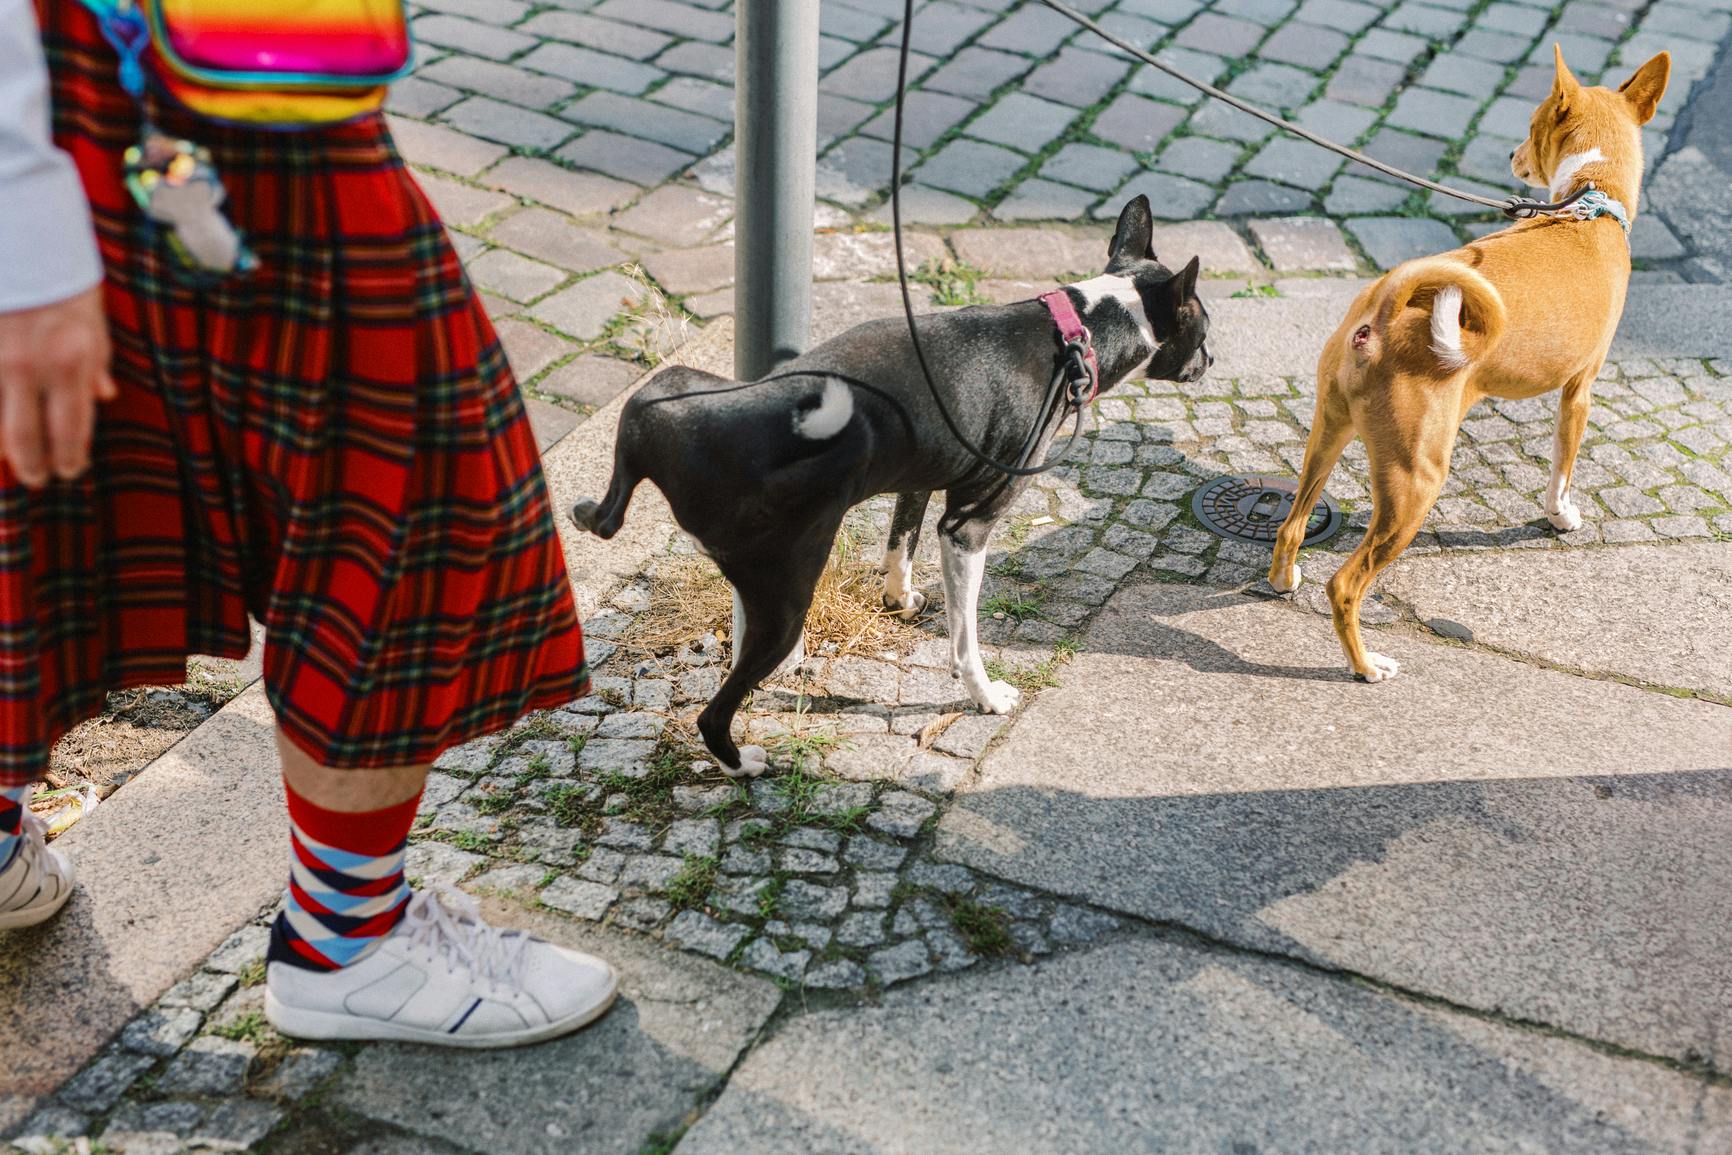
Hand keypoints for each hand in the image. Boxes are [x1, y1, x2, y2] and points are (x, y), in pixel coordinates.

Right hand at [0, 286, 115, 487]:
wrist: (22, 243)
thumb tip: (103, 397)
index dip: (69, 456)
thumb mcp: (94, 323)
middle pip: (26, 436)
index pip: (71, 428)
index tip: (70, 470)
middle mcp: (29, 367)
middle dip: (34, 464)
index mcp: (71, 362)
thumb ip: (97, 365)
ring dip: (5, 447)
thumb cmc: (64, 282)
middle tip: (38, 478)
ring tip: (14, 461)